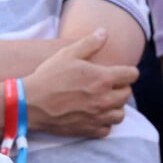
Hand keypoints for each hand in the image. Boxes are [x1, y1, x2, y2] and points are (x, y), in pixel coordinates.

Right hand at [24, 29, 138, 137]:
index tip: (119, 71)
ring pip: (120, 114)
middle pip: (127, 94)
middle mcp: (105, 99)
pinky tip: (94, 115)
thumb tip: (104, 32)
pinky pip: (106, 129)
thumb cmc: (48, 77)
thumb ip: (89, 43)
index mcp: (103, 78)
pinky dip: (104, 123)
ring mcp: (97, 116)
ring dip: (115, 107)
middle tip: (107, 85)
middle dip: (120, 88)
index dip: (127, 71)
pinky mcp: (88, 130)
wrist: (31, 103)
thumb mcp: (67, 54)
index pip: (131, 75)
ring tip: (103, 101)